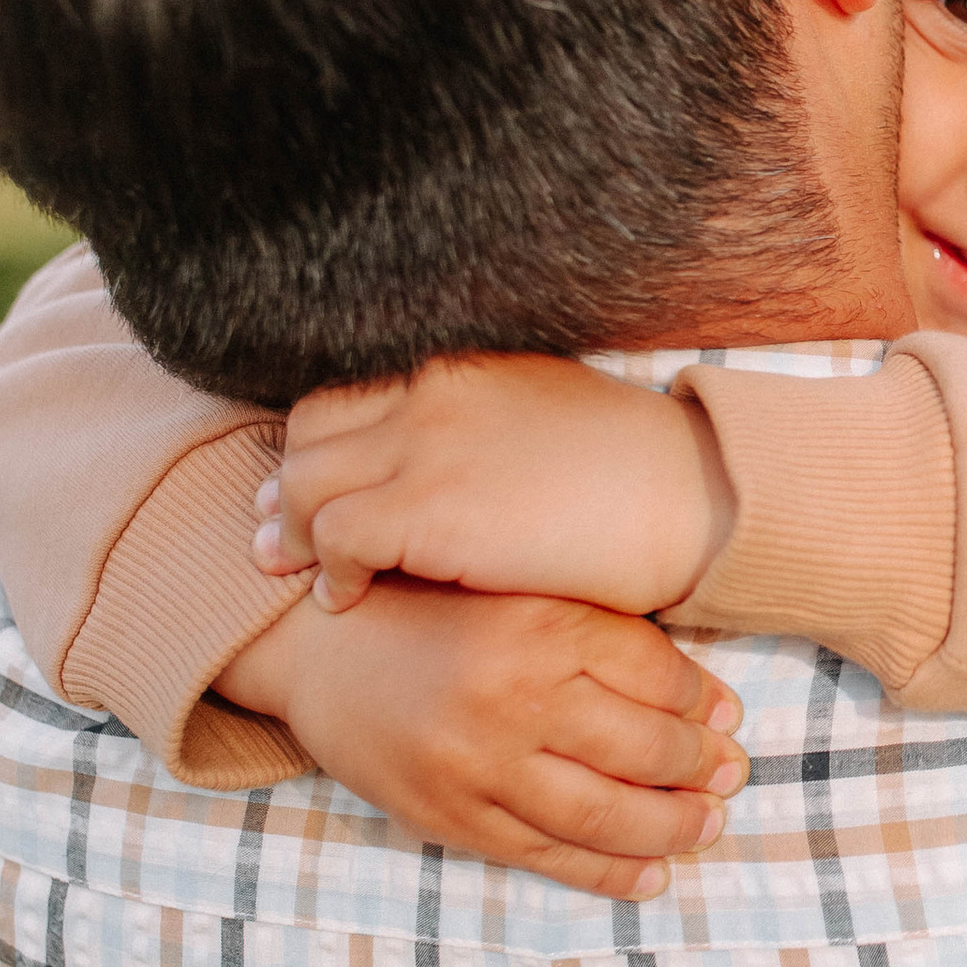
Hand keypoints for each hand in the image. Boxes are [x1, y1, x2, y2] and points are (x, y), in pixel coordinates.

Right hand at [222, 579, 748, 897]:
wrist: (318, 647)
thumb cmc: (435, 610)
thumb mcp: (521, 592)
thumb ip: (604, 632)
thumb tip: (706, 699)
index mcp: (539, 624)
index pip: (657, 674)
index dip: (705, 701)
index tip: (728, 717)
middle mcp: (513, 696)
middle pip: (642, 747)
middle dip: (699, 769)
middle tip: (732, 776)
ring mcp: (478, 764)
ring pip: (601, 812)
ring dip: (669, 827)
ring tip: (706, 825)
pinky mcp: (448, 815)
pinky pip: (544, 855)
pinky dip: (606, 872)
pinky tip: (651, 874)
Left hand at [253, 355, 731, 617]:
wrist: (692, 496)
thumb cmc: (639, 471)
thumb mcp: (549, 414)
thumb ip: (487, 422)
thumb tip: (459, 457)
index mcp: (461, 367)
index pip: (348, 395)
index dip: (317, 446)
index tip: (310, 486)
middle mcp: (430, 394)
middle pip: (310, 432)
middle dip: (286, 486)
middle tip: (274, 532)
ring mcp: (425, 448)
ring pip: (305, 484)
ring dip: (293, 533)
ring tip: (291, 570)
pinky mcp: (429, 511)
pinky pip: (336, 538)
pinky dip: (327, 571)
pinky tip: (343, 598)